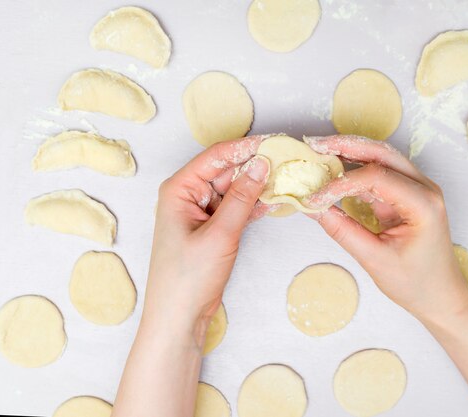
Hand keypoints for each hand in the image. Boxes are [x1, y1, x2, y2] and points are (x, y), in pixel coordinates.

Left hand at [141, 136, 269, 348]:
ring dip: (257, 185)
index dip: (246, 148)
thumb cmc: (188, 277)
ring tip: (288, 177)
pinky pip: (236, 206)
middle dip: (255, 166)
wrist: (179, 317)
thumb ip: (242, 198)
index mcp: (179, 189)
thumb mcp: (219, 234)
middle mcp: (189, 195)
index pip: (216, 156)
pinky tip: (276, 198)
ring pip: (234, 188)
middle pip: (226, 170)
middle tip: (288, 161)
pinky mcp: (213, 228)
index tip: (275, 143)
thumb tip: (262, 164)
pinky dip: (254, 204)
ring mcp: (201, 212)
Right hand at [304, 135, 467, 322]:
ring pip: (382, 158)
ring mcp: (418, 189)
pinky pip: (381, 173)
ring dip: (351, 152)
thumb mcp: (376, 260)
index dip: (341, 183)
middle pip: (382, 153)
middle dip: (346, 145)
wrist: (441, 296)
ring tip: (320, 150)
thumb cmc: (417, 284)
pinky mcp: (407, 195)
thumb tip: (314, 209)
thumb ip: (343, 231)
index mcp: (424, 204)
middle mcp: (424, 188)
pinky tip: (334, 170)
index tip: (315, 196)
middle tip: (314, 144)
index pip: (376, 177)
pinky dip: (356, 170)